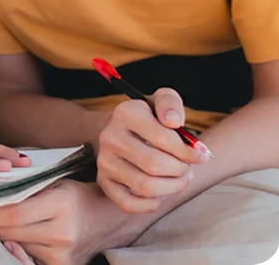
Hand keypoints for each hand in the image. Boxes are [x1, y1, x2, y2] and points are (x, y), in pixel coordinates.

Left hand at [0, 180, 135, 264]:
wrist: (108, 219)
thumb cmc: (75, 194)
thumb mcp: (53, 182)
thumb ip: (25, 186)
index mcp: (60, 204)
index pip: (13, 213)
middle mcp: (62, 232)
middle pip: (11, 232)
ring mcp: (63, 255)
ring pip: (17, 246)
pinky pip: (29, 259)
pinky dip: (14, 250)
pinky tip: (4, 241)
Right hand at [97, 88, 210, 212]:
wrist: (118, 128)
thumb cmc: (148, 117)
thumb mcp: (161, 100)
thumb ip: (171, 104)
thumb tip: (173, 122)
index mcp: (125, 113)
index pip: (164, 138)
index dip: (190, 152)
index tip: (201, 155)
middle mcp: (110, 136)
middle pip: (155, 165)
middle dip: (181, 170)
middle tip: (187, 167)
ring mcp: (104, 160)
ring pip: (145, 187)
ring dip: (172, 188)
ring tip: (179, 178)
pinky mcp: (103, 180)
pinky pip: (129, 204)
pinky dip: (151, 204)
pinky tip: (160, 192)